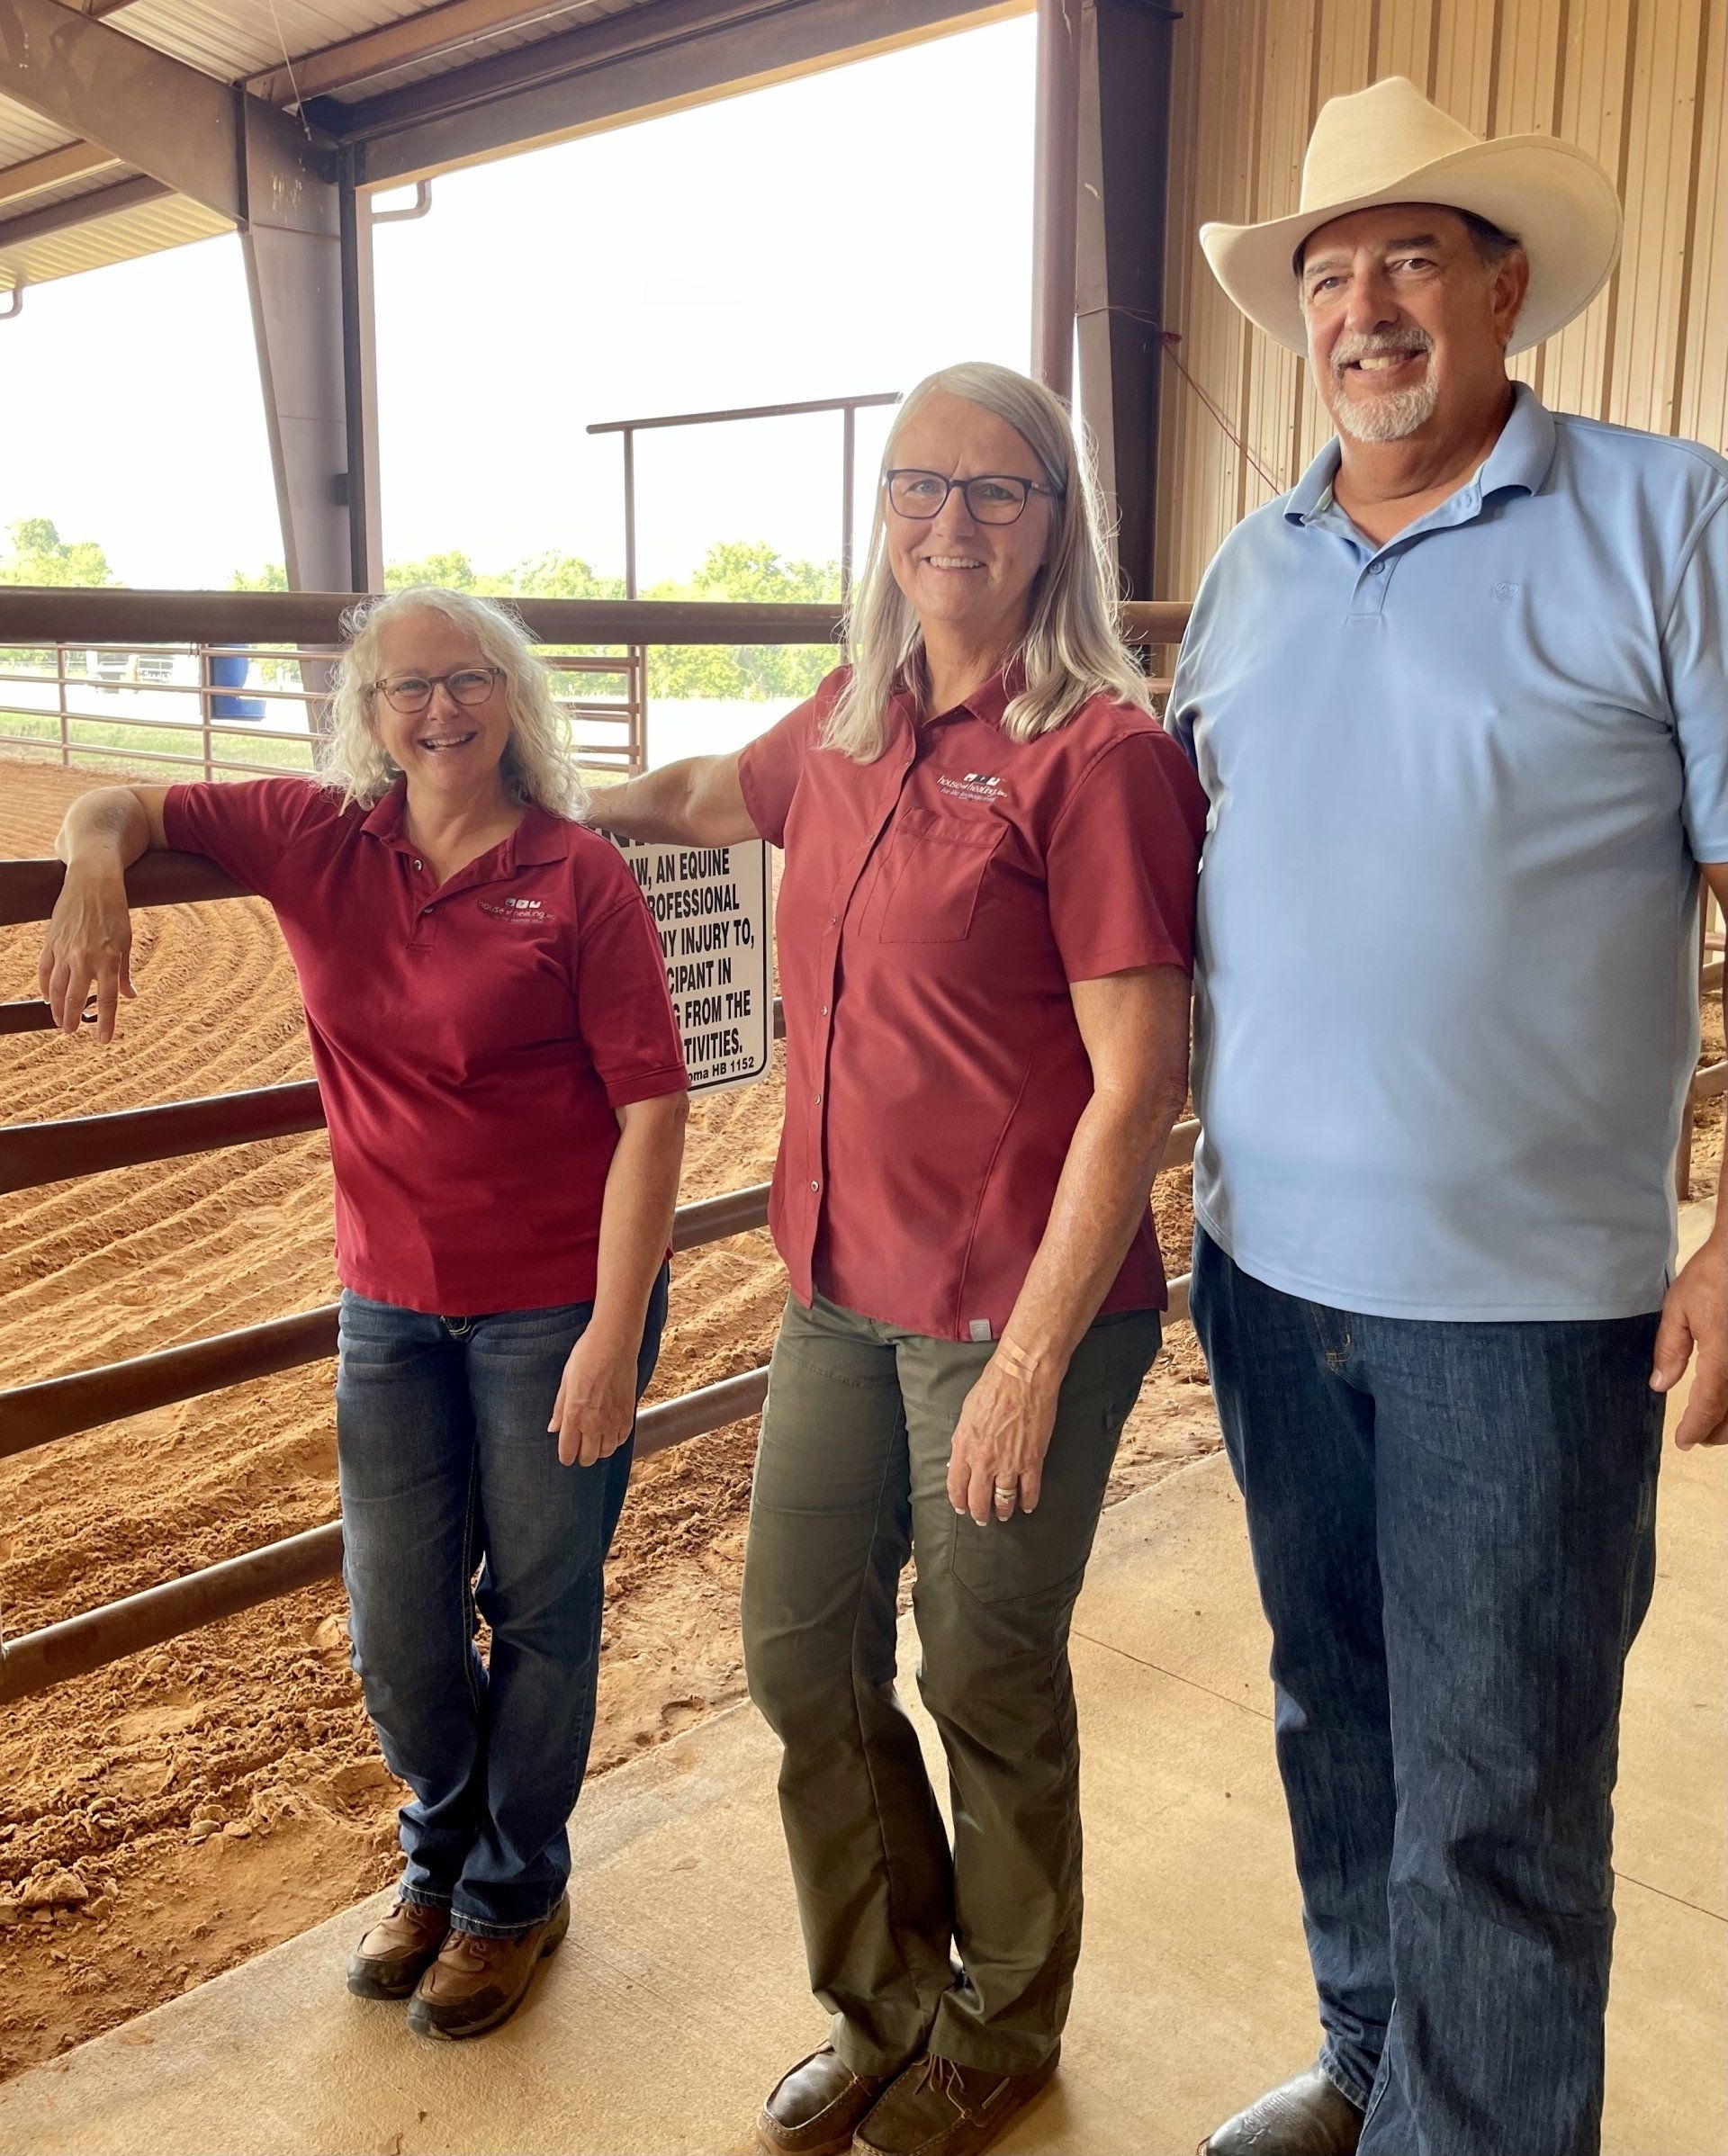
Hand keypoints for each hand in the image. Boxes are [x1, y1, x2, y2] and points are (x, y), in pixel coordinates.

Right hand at [38, 865, 133, 1041]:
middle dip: (72, 1019)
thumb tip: (131, 996)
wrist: (92, 882)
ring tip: (60, 1022)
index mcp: (109, 959)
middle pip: (75, 998)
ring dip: (57, 1008)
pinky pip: (44, 971)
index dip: (106, 1023)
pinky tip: (47, 997)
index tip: (103, 1041)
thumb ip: (125, 972)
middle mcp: (84, 958)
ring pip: (56, 988)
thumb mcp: (127, 941)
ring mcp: (64, 950)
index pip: (107, 1000)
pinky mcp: (51, 942)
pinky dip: (45, 986)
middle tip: (71, 1032)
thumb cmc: (114, 912)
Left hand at [548, 1331, 637, 1467]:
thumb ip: (560, 1409)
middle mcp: (594, 1423)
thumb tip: (553, 1428)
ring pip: (606, 1452)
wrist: (614, 1344)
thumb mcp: (565, 1381)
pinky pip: (622, 1439)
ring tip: (595, 1440)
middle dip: (582, 1456)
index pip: (568, 1452)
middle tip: (580, 1448)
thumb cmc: (587, 1357)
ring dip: (599, 1449)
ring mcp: (614, 1420)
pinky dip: (615, 1440)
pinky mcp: (629, 1414)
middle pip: (588, 1457)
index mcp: (574, 1415)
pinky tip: (610, 1432)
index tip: (566, 1454)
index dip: (566, 1456)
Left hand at [946, 1346, 1061, 1523]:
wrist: (1021, 1377)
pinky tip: (1027, 1506)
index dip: (959, 1501)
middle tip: (983, 1518)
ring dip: (1003, 1510)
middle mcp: (983, 1461)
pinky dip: (1028, 1502)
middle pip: (979, 1499)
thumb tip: (961, 1458)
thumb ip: (963, 1440)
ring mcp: (1008, 1464)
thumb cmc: (992, 1388)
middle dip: (980, 1512)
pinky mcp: (1031, 1461)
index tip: (962, 1508)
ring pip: (1004, 1500)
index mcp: (964, 1447)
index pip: (957, 1486)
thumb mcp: (967, 1415)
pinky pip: (1029, 1491)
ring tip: (1004, 1514)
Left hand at [1650, 1231, 1725, 1449]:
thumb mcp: (1680, 1308)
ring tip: (1713, 1425)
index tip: (1683, 1441)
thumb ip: (1670, 1349)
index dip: (1696, 1427)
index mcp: (1723, 1357)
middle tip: (1697, 1437)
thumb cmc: (1713, 1276)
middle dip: (1717, 1431)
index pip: (1710, 1404)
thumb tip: (1660, 1385)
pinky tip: (1727, 1400)